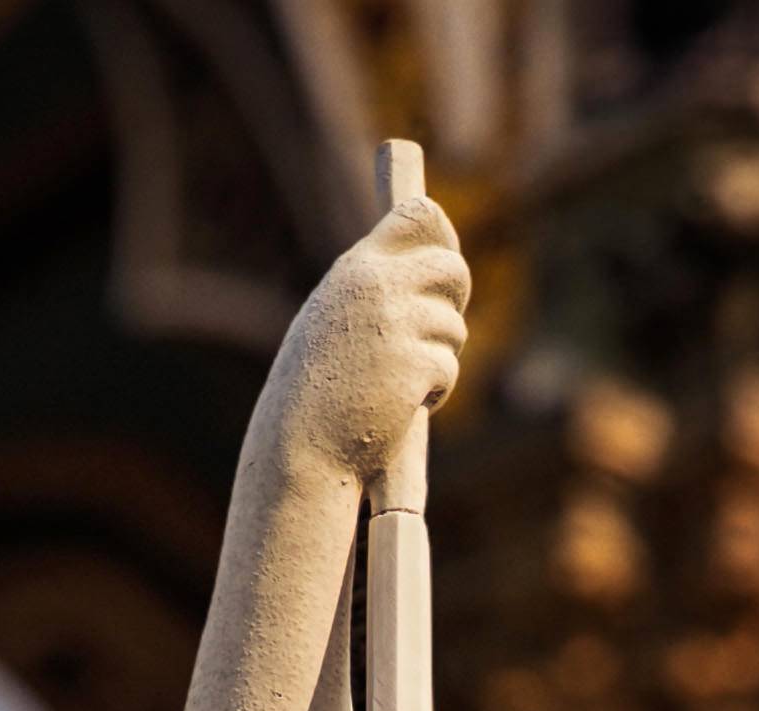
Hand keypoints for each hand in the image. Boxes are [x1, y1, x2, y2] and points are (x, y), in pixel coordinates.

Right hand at [268, 199, 469, 487]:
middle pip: (452, 268)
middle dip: (455, 300)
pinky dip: (435, 391)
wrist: (302, 445)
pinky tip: (401, 405)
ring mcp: (397, 323)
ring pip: (453, 327)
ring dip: (438, 357)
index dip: (442, 235)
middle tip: (436, 331)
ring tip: (400, 381)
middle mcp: (377, 285)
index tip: (446, 253)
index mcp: (356, 268)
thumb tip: (432, 273)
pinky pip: (448, 367)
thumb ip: (374, 291)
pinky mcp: (415, 364)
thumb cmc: (316, 391)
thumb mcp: (336, 321)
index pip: (417, 217)